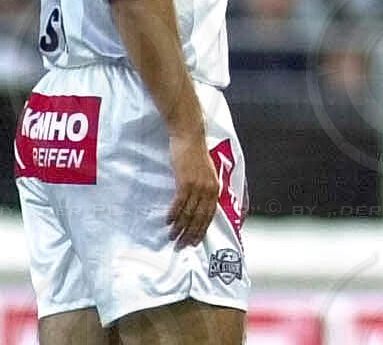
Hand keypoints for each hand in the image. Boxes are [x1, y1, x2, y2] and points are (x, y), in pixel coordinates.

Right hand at [166, 131, 220, 248]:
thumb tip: (198, 205)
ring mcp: (197, 185)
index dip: (202, 230)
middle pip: (200, 217)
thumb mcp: (205, 173)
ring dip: (179, 227)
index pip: (210, 215)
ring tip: (172, 237)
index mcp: (215, 188)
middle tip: (182, 246)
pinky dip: (173, 213)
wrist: (190, 137)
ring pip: (189, 212)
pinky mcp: (186, 180)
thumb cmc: (195, 154)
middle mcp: (209, 188)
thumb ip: (204, 189)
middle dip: (190, 234)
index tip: (194, 242)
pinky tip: (167, 221)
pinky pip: (179, 202)